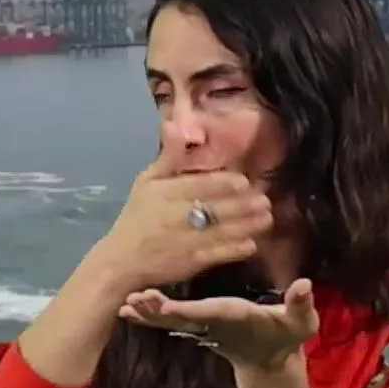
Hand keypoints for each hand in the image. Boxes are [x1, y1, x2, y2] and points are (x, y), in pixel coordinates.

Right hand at [86, 121, 273, 292]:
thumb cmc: (137, 217)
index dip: (224, 184)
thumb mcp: (146, 182)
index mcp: (165, 193)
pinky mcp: (191, 264)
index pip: (199, 185)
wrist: (122, 261)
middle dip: (243, 205)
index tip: (244, 182)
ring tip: (266, 218)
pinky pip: (217, 255)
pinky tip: (252, 243)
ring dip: (247, 225)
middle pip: (215, 209)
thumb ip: (167, 156)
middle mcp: (176, 216)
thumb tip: (174, 123)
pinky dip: (236, 249)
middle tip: (265, 200)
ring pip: (221, 231)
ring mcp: (185, 241)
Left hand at [118, 278, 319, 372]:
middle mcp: (212, 323)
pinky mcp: (196, 327)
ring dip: (147, 314)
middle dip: (156, 311)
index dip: (180, 309)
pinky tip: (126, 309)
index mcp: (233, 317)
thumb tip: (304, 285)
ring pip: (169, 321)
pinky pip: (168, 322)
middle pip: (179, 318)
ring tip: (124, 305)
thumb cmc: (286, 333)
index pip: (204, 313)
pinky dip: (148, 316)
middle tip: (132, 300)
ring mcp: (202, 328)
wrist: (270, 358)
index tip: (159, 302)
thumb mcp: (301, 320)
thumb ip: (301, 304)